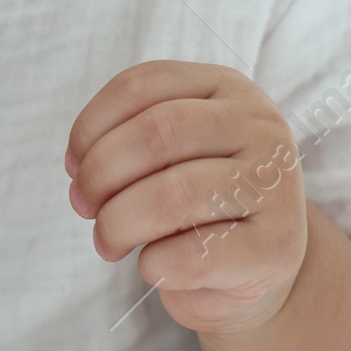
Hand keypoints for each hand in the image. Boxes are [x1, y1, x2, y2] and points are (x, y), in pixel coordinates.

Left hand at [65, 63, 305, 335]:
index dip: (92, 125)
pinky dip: (154, 265)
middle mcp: (260, 126)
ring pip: (173, 195)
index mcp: (227, 89)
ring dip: (118, 224)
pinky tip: (154, 265)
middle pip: (156, 133)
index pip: (143, 85)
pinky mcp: (277, 245)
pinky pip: (193, 255)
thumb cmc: (200, 205)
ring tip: (108, 242)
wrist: (259, 265)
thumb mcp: (169, 155)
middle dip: (100, 174)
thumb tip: (80, 167)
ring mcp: (276, 185)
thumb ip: (129, 143)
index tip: (74, 164)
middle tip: (83, 206)